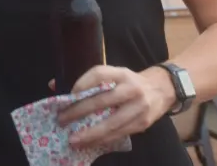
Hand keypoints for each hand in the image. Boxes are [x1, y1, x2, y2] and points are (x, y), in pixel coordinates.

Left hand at [55, 65, 173, 149]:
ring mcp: (138, 107)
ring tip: (74, 140)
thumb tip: (54, 86)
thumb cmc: (130, 82)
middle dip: (79, 112)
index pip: (99, 74)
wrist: (162, 89)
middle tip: (62, 120)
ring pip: (111, 123)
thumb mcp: (114, 74)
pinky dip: (103, 140)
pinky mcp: (142, 123)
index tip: (68, 95)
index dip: (82, 84)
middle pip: (102, 100)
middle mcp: (131, 88)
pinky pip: (119, 134)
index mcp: (121, 73)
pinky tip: (90, 143)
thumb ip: (89, 80)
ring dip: (90, 133)